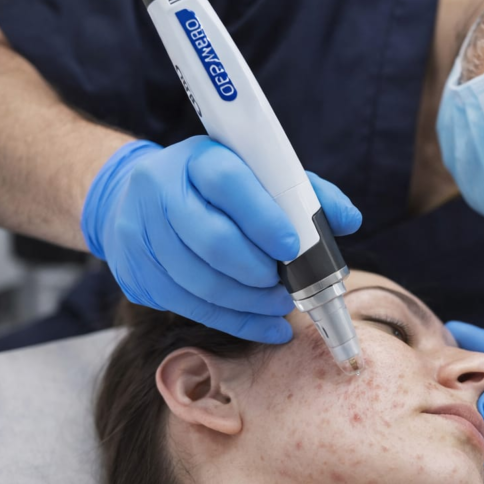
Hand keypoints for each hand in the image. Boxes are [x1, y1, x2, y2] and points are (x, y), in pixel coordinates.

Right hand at [82, 137, 361, 341]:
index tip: (292, 247)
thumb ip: (305, 194)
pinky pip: (187, 305)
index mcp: (197, 158)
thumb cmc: (216, 186)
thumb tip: (349, 221)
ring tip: (279, 307)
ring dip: (247, 303)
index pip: (228, 183)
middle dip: (257, 272)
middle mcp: (160, 190)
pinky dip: (232, 321)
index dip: (263, 218)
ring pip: (198, 280)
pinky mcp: (134, 271)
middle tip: (288, 289)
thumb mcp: (256, 174)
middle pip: (211, 240)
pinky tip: (262, 325)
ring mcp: (139, 232)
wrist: (137, 195)